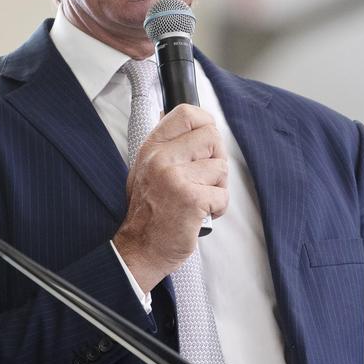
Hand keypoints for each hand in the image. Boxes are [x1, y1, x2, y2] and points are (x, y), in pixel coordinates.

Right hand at [113, 104, 227, 291]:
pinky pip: (223, 194)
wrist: (140, 249)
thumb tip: (192, 118)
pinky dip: (218, 208)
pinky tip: (200, 214)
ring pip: (221, 167)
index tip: (208, 141)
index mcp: (152, 148)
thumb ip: (169, 145)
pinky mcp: (191, 199)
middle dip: (217, 158)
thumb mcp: (148, 169)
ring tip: (199, 200)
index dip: (206, 122)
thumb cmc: (150, 212)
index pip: (186, 113)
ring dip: (218, 187)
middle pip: (212, 136)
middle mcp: (161, 158)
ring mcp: (175, 178)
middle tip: (206, 179)